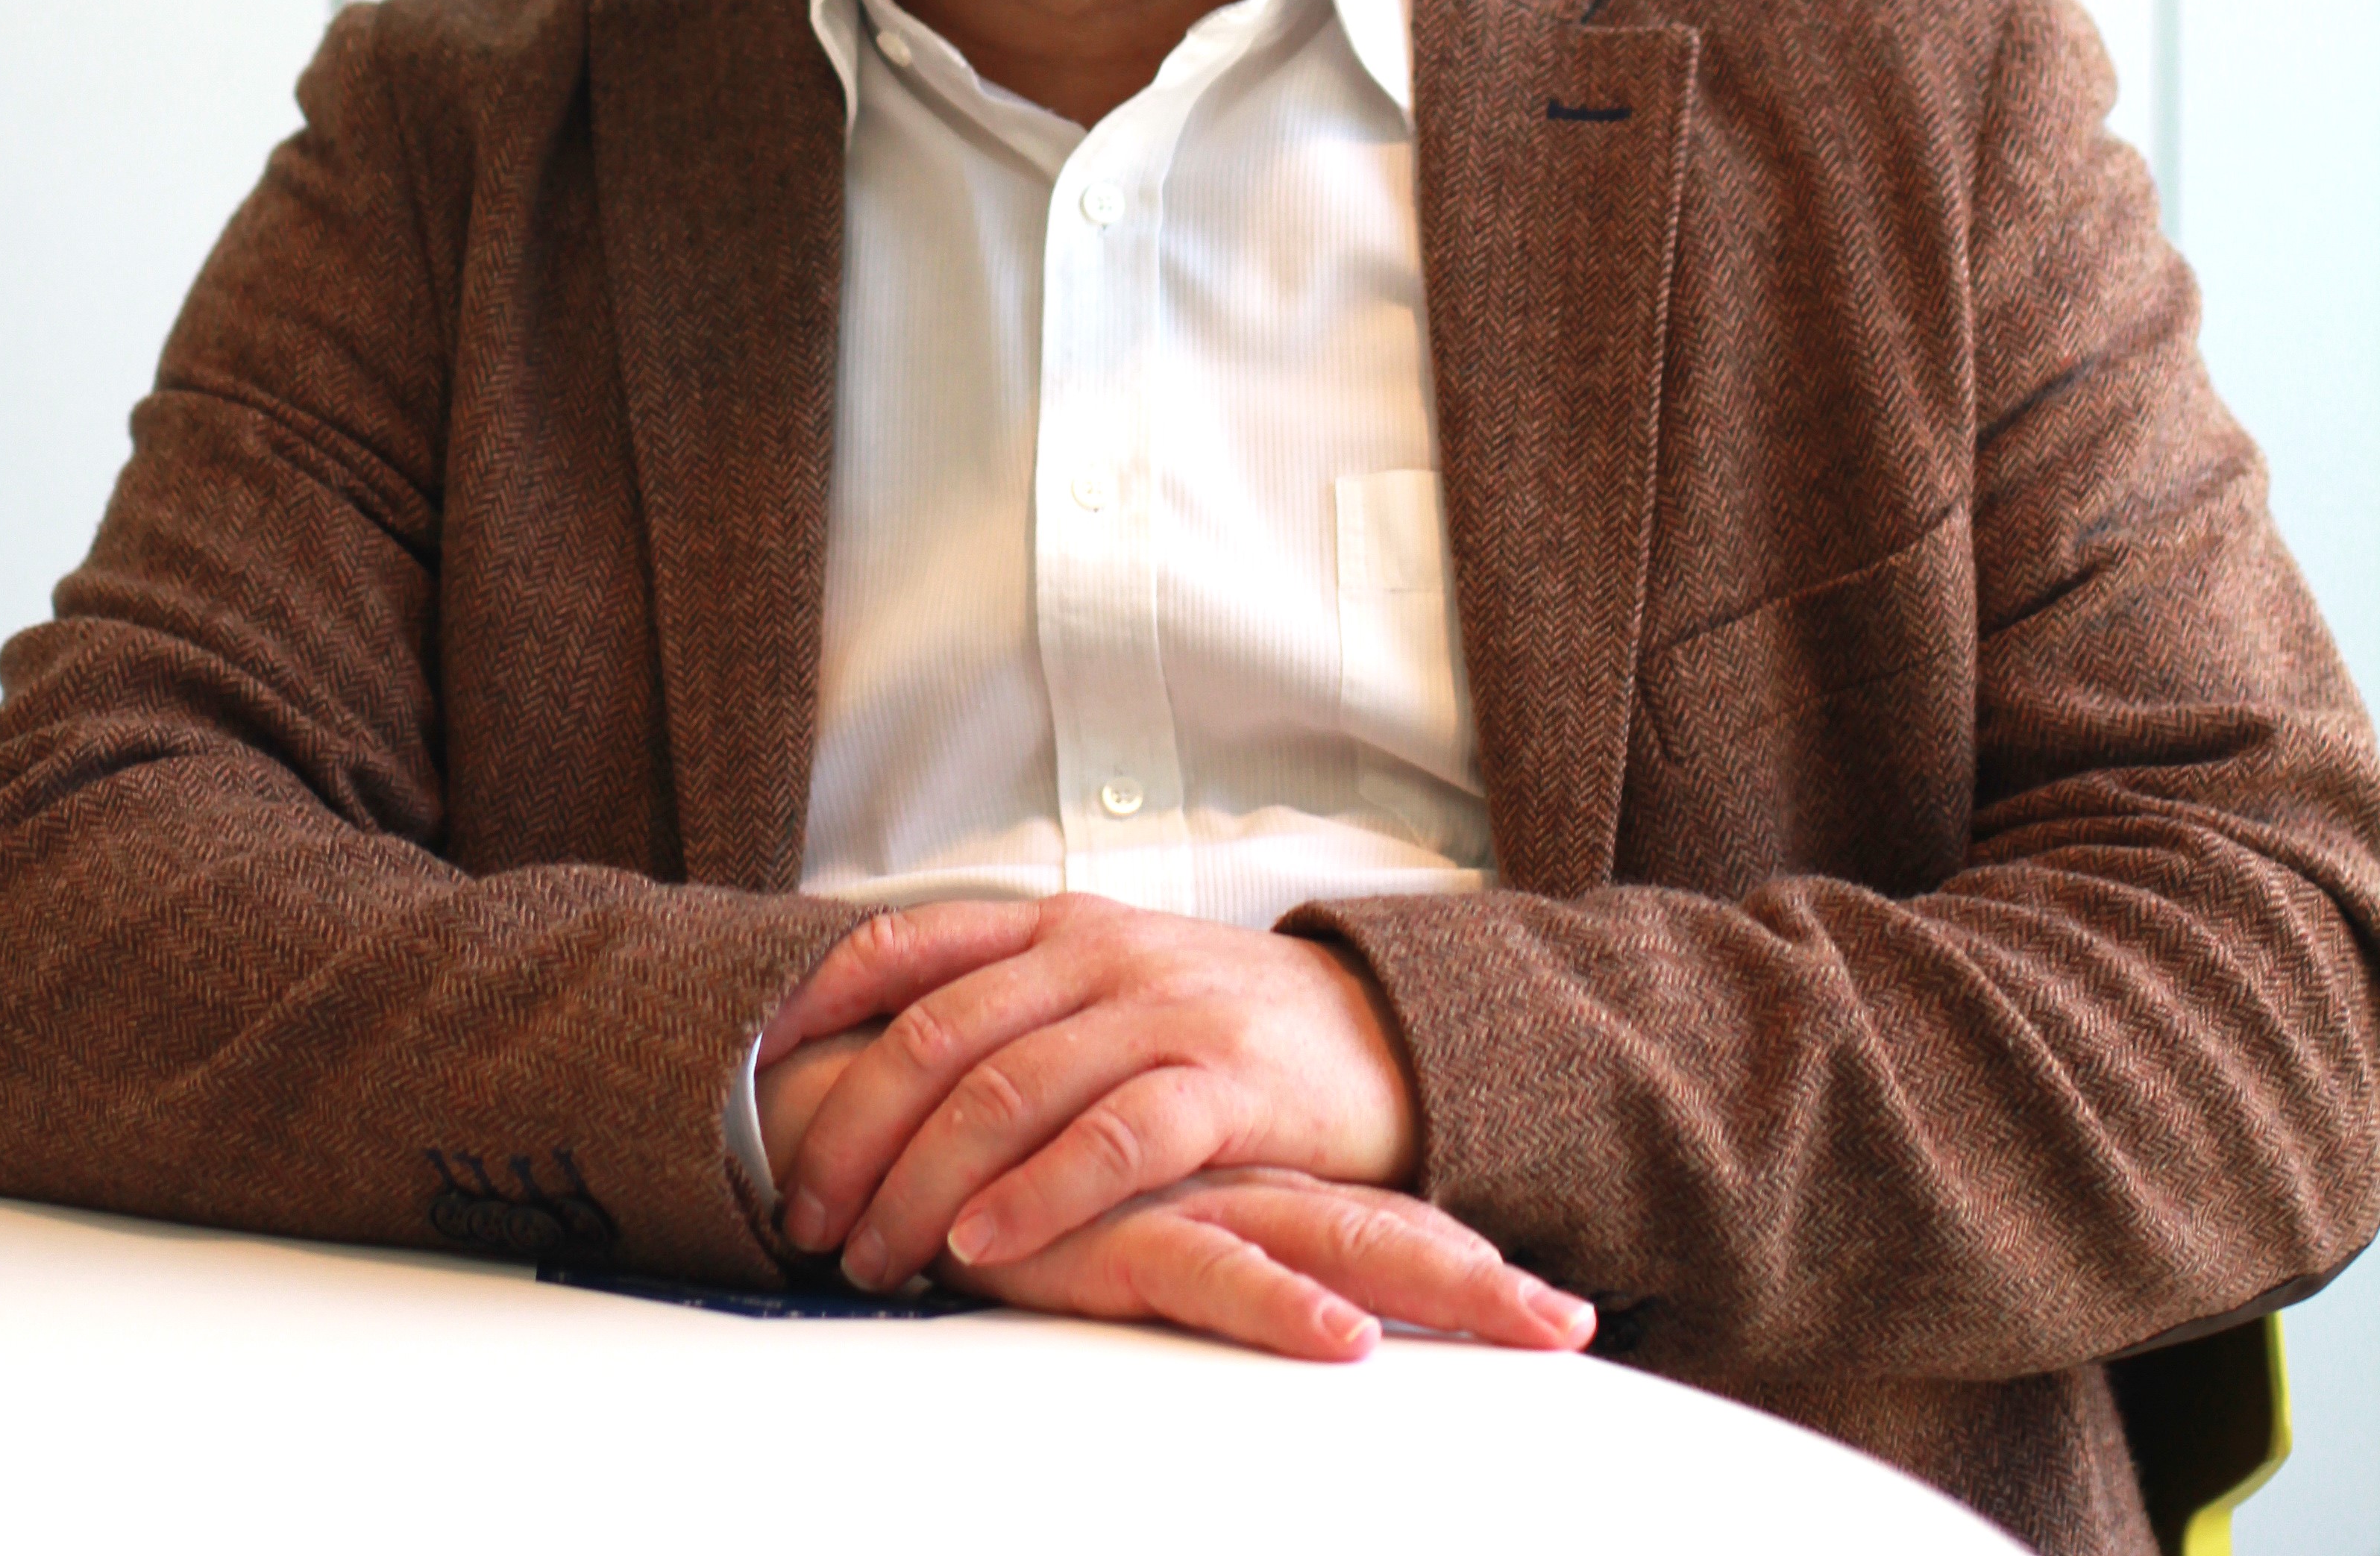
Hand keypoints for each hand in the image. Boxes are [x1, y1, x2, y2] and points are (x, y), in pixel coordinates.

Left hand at [759, 893, 1418, 1287]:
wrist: (1383, 1031)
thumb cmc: (1223, 1027)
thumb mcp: (1110, 984)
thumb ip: (1012, 1008)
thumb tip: (877, 1068)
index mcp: (1056, 926)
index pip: (907, 944)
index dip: (817, 1004)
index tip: (746, 1074)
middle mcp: (1096, 955)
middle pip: (938, 1036)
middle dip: (854, 1131)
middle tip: (804, 1215)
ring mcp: (1160, 1013)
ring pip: (1008, 1090)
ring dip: (923, 1182)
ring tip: (873, 1255)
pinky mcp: (1224, 1084)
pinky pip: (1112, 1139)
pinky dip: (1038, 1195)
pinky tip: (986, 1246)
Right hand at [969, 1166, 1596, 1362]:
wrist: (881, 1116)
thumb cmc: (993, 1177)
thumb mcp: (1103, 1215)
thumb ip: (1183, 1236)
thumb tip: (1262, 1289)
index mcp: (1237, 1170)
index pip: (1374, 1209)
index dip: (1465, 1257)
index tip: (1565, 1317)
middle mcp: (1227, 1173)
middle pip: (1379, 1224)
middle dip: (1478, 1283)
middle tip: (1574, 1329)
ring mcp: (1182, 1194)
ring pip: (1331, 1241)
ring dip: (1436, 1287)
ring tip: (1528, 1327)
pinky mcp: (1117, 1228)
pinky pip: (1214, 1273)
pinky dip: (1283, 1309)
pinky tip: (1344, 1341)